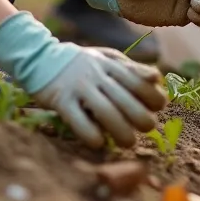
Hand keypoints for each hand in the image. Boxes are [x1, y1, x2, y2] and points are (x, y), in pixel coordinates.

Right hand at [0, 12, 166, 148]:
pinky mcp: (60, 100)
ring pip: (105, 111)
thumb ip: (131, 68)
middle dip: (140, 116)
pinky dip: (89, 133)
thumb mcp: (107, 58)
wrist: (41, 57)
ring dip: (120, 130)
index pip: (137, 79)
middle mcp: (96, 75)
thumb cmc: (81, 63)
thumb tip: (157, 78)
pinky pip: (77, 119)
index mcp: (110, 64)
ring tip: (128, 143)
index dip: (152, 94)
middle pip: (124, 98)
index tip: (159, 107)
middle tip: (148, 128)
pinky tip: (98, 143)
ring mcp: (78, 87)